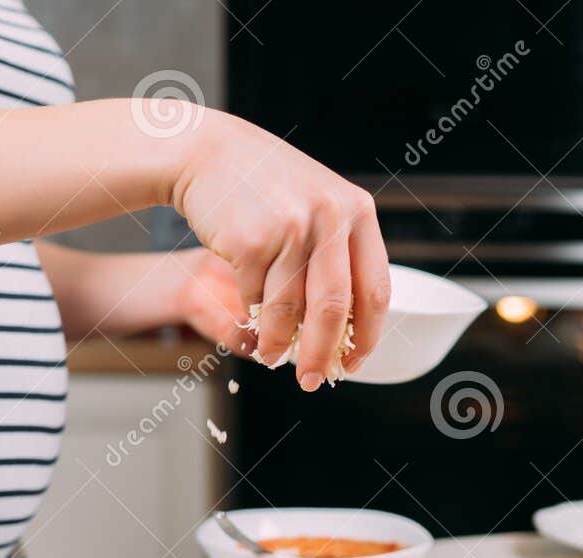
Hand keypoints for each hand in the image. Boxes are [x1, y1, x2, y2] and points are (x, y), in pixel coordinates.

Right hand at [167, 108, 390, 390]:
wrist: (206, 151)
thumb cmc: (264, 187)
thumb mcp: (318, 203)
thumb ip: (338, 252)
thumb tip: (347, 329)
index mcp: (357, 211)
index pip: (376, 290)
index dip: (367, 336)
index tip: (354, 362)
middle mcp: (330, 218)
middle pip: (335, 310)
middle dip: (321, 355)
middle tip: (311, 380)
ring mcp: (291, 228)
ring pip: (290, 311)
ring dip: (280, 344)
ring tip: (272, 356)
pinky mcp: (252, 241)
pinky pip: (255, 298)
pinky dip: (251, 312)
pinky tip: (249, 307)